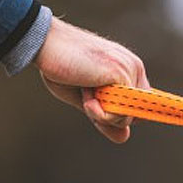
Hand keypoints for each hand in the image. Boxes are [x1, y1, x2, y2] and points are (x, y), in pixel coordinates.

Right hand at [34, 16, 149, 142]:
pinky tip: (85, 91)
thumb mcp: (87, 100)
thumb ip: (106, 117)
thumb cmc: (63, 68)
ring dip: (99, 112)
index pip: (137, 108)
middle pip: (134, 116)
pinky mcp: (122, 74)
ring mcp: (130, 70)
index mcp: (129, 70)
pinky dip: (97, 111)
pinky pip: (118, 113)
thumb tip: (125, 138)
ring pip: (126, 117)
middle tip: (86, 93)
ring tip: (84, 87)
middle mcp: (134, 68)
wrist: (46, 44)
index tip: (93, 103)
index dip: (116, 115)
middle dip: (106, 116)